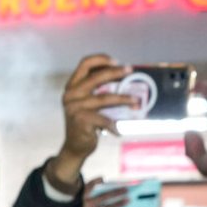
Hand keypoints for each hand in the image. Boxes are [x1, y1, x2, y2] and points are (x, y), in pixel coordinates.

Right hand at [48, 54, 132, 188]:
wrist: (75, 147)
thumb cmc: (85, 122)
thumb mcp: (86, 102)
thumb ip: (94, 88)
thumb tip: (119, 73)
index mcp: (71, 86)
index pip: (84, 64)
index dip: (101, 59)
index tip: (116, 61)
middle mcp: (71, 94)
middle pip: (96, 77)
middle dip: (116, 72)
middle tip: (130, 70)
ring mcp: (75, 107)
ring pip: (105, 98)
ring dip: (123, 99)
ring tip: (136, 102)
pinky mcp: (81, 121)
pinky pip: (104, 119)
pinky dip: (114, 125)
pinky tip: (118, 131)